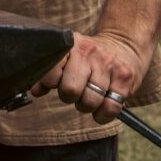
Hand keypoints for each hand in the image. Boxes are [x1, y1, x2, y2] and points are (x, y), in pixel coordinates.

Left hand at [30, 31, 149, 124]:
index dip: (51, 84)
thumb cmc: (90, 56)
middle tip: (75, 91)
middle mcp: (89, 52)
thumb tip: (34, 90)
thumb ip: (51, 71)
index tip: (58, 82)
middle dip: (70, 97)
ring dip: (87, 106)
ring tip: (89, 96)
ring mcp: (109, 65)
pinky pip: (110, 109)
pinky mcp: (125, 79)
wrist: (125, 44)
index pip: (51, 73)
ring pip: (90, 101)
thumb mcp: (69, 54)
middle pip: (70, 90)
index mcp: (72, 44)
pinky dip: (103, 115)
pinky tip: (101, 107)